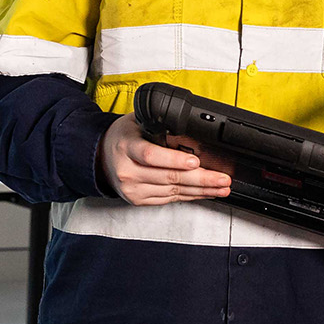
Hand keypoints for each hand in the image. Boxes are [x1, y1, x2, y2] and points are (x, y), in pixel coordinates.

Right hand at [96, 113, 230, 205]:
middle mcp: (128, 171)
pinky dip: (189, 196)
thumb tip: (191, 132)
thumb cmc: (123, 137)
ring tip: (221, 187)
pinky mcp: (138, 200)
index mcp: (126, 147)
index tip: (196, 161)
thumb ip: (159, 126)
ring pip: (173, 191)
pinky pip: (169, 199)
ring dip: (201, 190)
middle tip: (222, 178)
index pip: (151, 156)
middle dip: (201, 179)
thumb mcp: (137, 122)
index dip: (175, 160)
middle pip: (169, 177)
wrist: (101, 156)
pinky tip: (204, 193)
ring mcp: (133, 189)